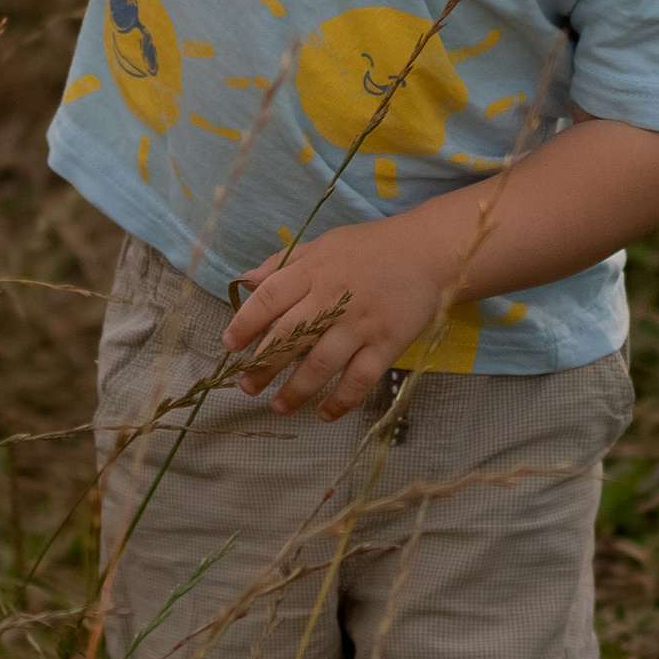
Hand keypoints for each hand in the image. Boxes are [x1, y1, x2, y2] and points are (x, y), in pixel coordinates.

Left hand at [223, 212, 464, 420]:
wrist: (428, 252)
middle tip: (246, 385)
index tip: (229, 345)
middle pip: (290, 336)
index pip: (271, 298)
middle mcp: (334, 298)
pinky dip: (341, 400)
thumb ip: (283, 263)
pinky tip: (324, 414)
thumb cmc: (371, 247)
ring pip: (321, 364)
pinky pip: (360, 379)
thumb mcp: (323, 245)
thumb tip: (245, 281)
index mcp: (315, 270)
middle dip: (264, 365)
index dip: (246, 323)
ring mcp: (362, 324)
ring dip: (295, 390)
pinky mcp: (388, 344)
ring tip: (277, 406)